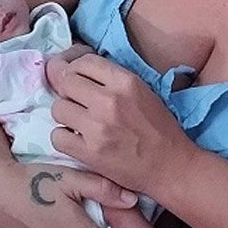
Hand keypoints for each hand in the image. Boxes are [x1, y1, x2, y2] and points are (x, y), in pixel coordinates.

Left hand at [51, 56, 197, 195]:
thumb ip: (113, 79)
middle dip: (69, 90)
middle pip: (67, 82)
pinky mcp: (89, 153)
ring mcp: (97, 127)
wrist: (170, 165)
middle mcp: (109, 100)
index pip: (84, 62)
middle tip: (78, 102)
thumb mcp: (142, 91)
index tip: (80, 79)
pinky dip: (64, 138)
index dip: (77, 69)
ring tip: (79, 122)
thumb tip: (78, 68)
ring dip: (66, 114)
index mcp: (126, 82)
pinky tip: (77, 139)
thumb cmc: (159, 127)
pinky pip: (57, 136)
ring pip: (58, 108)